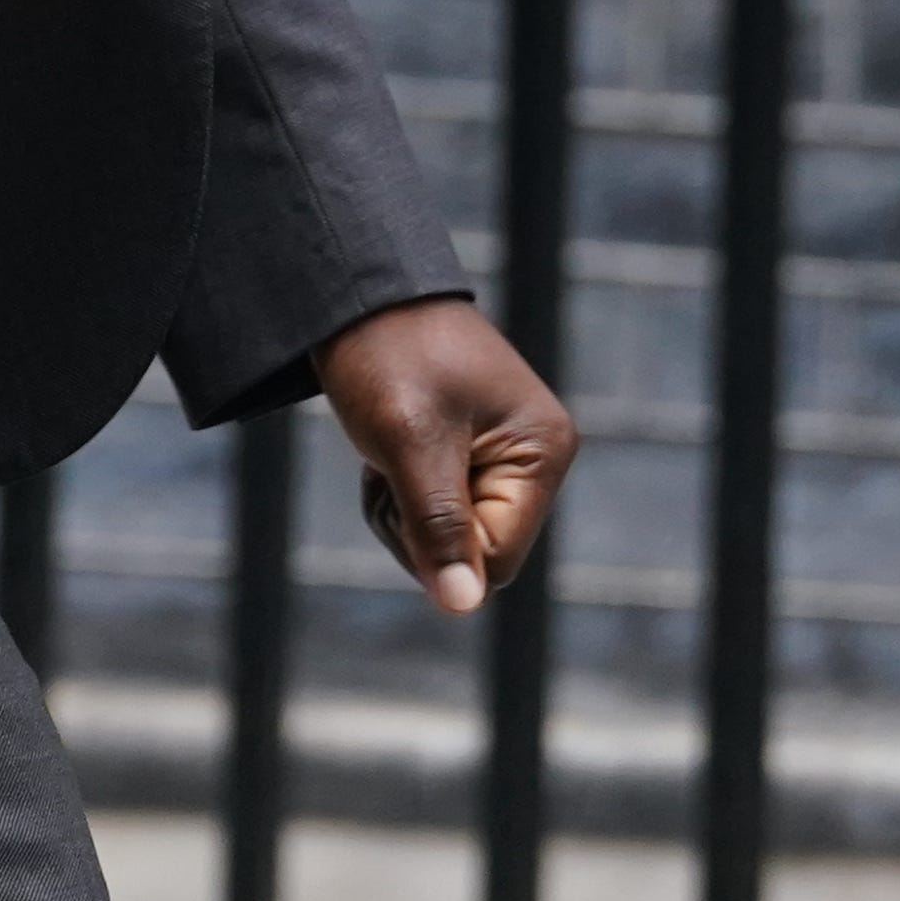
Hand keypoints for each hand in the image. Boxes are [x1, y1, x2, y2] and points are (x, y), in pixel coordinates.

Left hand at [316, 296, 572, 617]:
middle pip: (475, 556)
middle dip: (417, 528)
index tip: (404, 485)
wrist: (356, 294)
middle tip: (389, 466)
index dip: (437, 543)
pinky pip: (436, 514)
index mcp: (544, 452)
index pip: (496, 560)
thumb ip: (438, 526)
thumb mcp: (409, 444)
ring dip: (403, 512)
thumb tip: (464, 606)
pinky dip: (400, 495)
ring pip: (449, 541)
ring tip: (385, 452)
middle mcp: (538, 457)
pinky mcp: (473, 454)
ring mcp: (506, 456)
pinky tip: (388, 450)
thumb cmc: (387, 356)